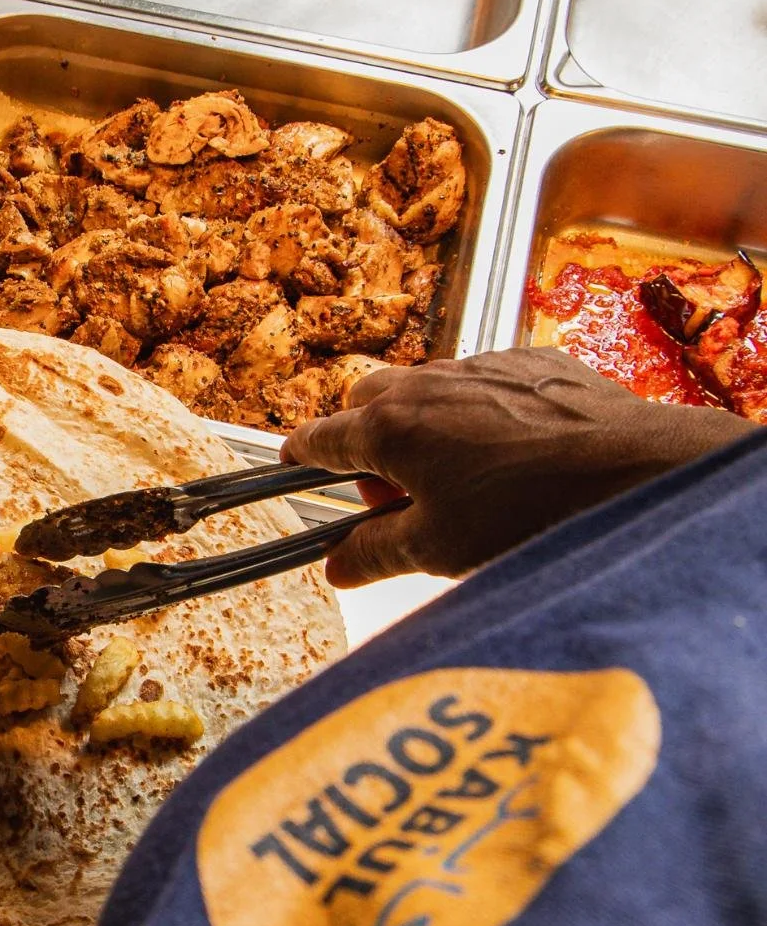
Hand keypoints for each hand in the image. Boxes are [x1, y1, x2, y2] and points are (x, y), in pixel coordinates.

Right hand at [282, 347, 753, 587]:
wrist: (634, 470)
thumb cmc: (531, 513)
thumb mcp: (439, 549)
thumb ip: (374, 553)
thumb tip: (336, 565)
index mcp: (390, 428)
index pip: (321, 437)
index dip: (301, 456)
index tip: (292, 466)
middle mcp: (426, 383)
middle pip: (368, 402)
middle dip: (370, 443)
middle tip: (401, 497)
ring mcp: (479, 364)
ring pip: (426, 389)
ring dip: (426, 427)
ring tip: (464, 482)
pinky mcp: (529, 361)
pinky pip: (482, 382)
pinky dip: (479, 414)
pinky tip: (514, 456)